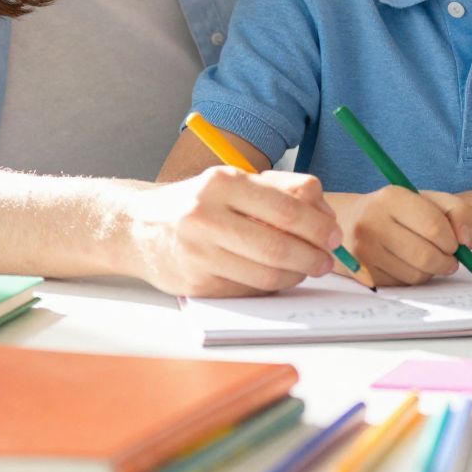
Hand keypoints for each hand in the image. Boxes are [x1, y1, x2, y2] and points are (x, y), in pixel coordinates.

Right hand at [122, 167, 341, 296]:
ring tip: (306, 268)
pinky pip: (248, 290)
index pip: (286, 207)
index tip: (334, 235)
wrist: (137, 227)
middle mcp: (206, 216)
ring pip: (266, 274)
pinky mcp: (197, 283)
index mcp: (222, 183)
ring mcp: (199, 253)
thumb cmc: (197, 202)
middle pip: (279, 245)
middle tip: (327, 260)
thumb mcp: (234, 182)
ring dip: (296, 275)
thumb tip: (325, 215)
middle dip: (313, 256)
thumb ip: (281, 190)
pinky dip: (271, 286)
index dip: (318, 225)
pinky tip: (277, 276)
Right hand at [332, 187, 471, 286]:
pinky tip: (409, 265)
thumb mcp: (430, 200)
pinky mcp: (361, 272)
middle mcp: (371, 222)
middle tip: (450, 260)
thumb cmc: (401, 211)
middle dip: (446, 262)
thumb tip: (464, 241)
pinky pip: (401, 285)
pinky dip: (413, 278)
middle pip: (424, 255)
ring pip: (415, 275)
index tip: (455, 244)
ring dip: (431, 272)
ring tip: (428, 260)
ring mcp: (362, 249)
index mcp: (391, 197)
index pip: (433, 226)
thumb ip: (459, 211)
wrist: (353, 221)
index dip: (452, 241)